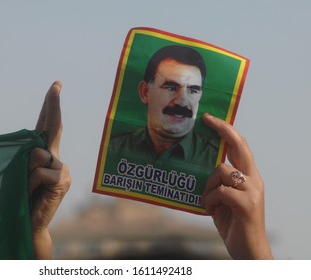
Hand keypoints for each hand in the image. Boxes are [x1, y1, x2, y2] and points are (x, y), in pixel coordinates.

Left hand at [28, 81, 70, 258]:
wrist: (29, 223)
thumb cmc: (22, 197)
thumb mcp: (22, 173)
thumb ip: (29, 157)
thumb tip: (37, 150)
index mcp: (47, 154)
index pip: (49, 125)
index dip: (52, 105)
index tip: (56, 85)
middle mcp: (58, 157)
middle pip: (54, 126)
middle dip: (53, 103)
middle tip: (56, 83)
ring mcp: (63, 168)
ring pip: (37, 154)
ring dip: (26, 171)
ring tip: (28, 188)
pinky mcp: (63, 179)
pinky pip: (39, 171)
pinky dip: (31, 182)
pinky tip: (35, 194)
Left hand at [202, 113, 272, 259]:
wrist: (248, 250)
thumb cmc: (233, 223)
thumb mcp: (223, 199)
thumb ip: (218, 184)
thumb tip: (200, 169)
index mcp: (248, 177)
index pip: (240, 147)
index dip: (227, 130)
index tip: (211, 118)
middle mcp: (254, 179)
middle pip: (240, 147)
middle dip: (224, 130)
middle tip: (208, 119)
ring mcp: (252, 191)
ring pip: (222, 171)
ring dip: (208, 186)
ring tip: (208, 202)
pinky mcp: (247, 204)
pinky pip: (220, 191)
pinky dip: (210, 200)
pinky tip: (211, 210)